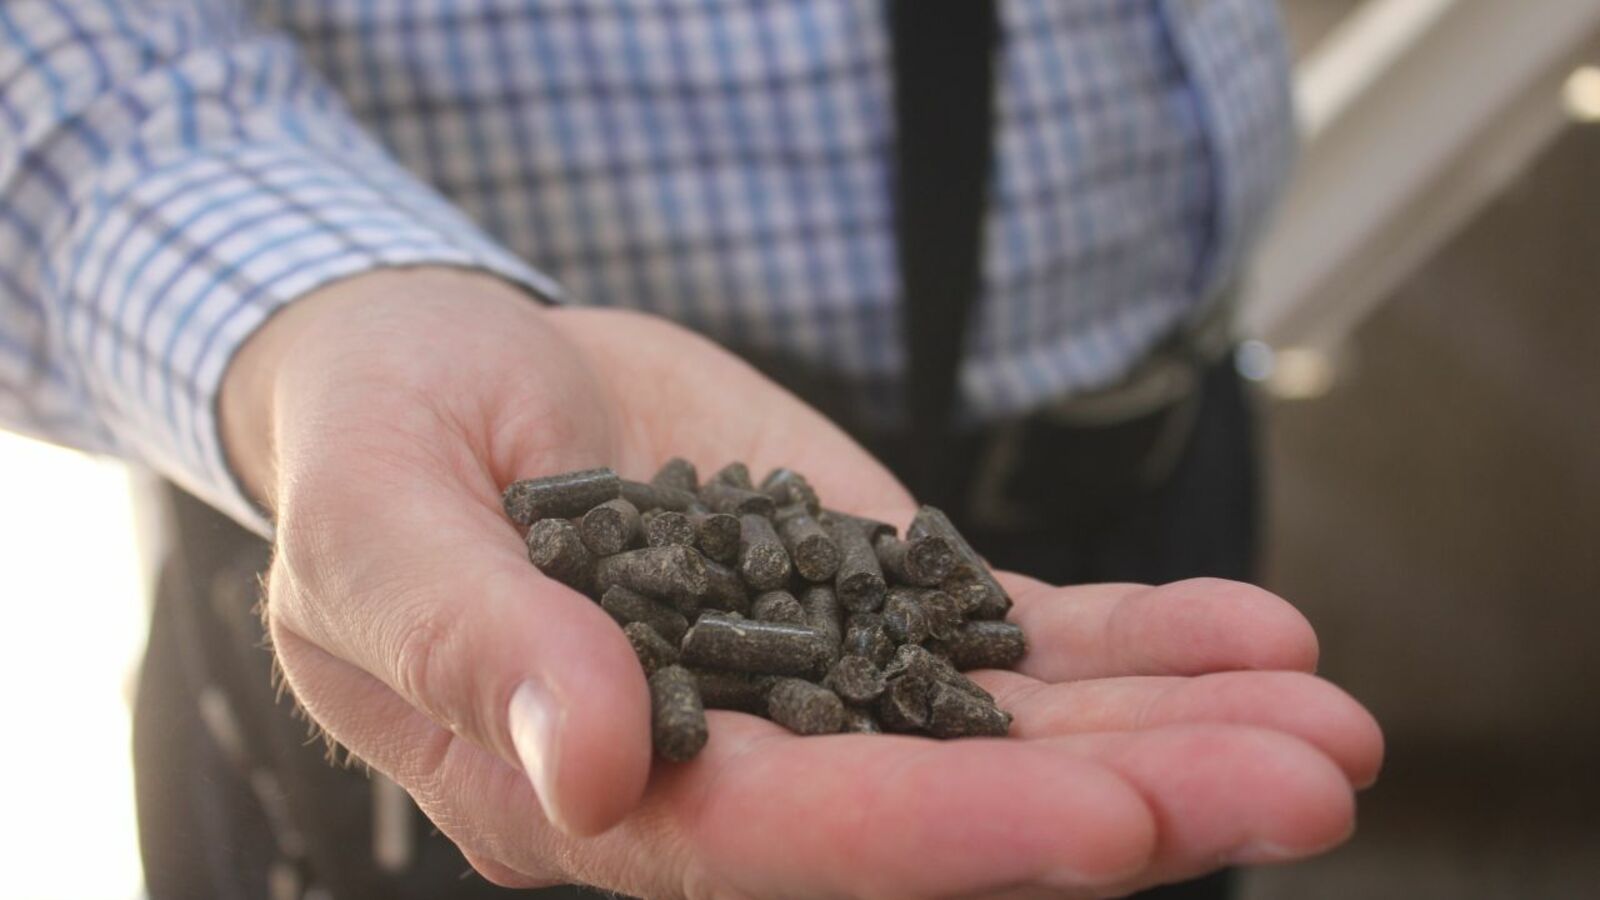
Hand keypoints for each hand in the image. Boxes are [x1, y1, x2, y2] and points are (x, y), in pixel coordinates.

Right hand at [221, 267, 1381, 897]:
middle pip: (942, 807)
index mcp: (589, 784)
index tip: (1112, 823)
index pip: (784, 838)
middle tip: (1309, 778)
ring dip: (1173, 731)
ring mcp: (816, 680)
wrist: (450, 366)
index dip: (946, 835)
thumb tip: (595, 761)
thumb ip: (467, 634)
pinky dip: (1135, 640)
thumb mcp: (378, 513)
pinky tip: (1256, 634)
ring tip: (1330, 721)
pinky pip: (1015, 640)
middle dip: (1127, 803)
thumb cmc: (380, 434)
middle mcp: (730, 760)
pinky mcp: (868, 597)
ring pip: (1009, 733)